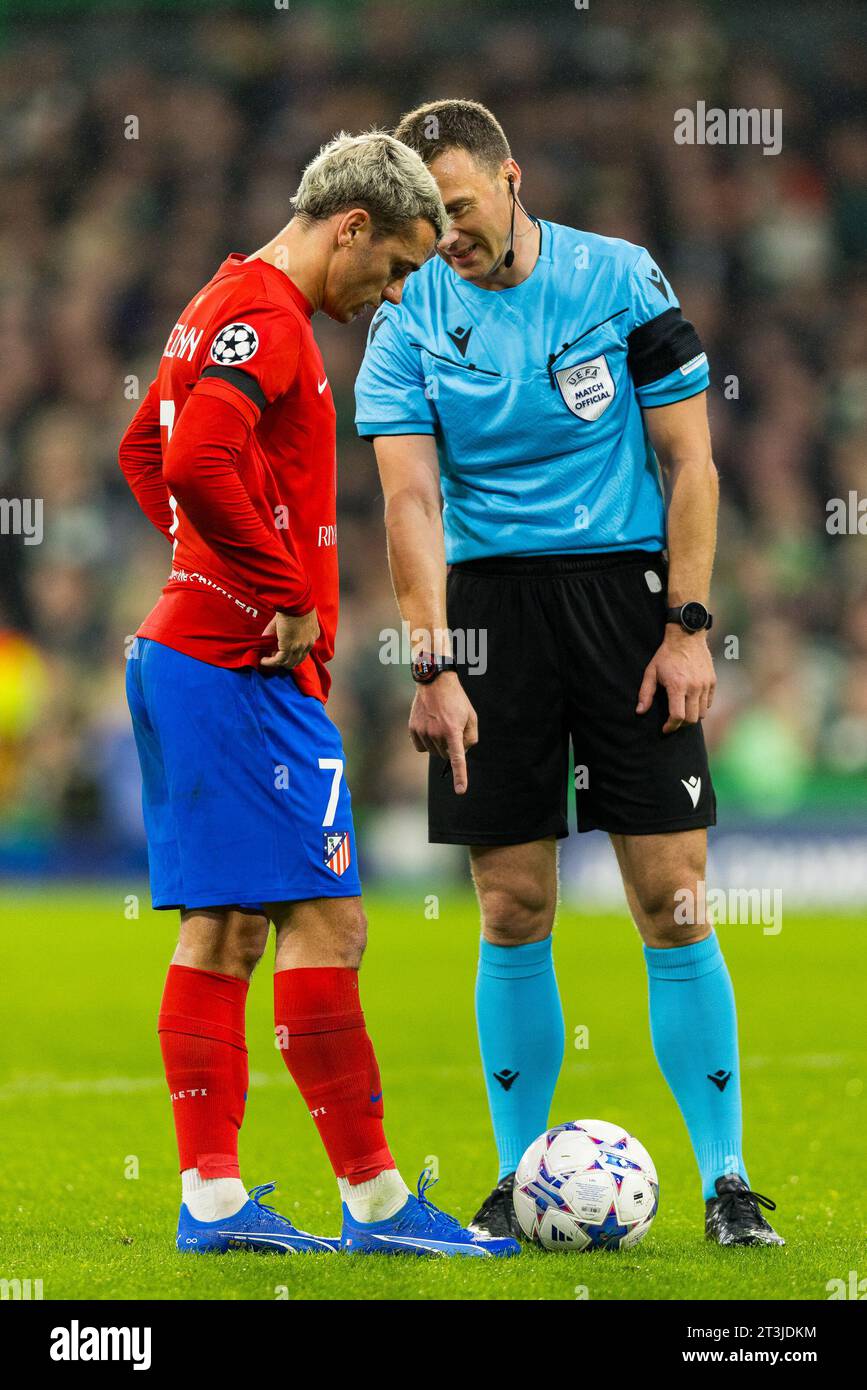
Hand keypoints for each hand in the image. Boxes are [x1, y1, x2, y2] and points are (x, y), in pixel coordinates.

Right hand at [259, 608, 319, 668]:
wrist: (295, 602)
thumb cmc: (295, 604)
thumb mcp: (291, 618)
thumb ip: (281, 628)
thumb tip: (266, 637)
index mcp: (312, 635)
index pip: (305, 651)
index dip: (293, 654)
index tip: (282, 652)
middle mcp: (308, 643)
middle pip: (298, 660)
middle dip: (286, 661)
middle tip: (274, 658)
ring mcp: (300, 646)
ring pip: (289, 663)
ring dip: (277, 663)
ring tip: (267, 660)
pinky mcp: (289, 647)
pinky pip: (279, 660)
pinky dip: (270, 662)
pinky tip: (264, 660)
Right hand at [409, 672, 477, 793]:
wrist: (435, 682)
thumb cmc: (456, 700)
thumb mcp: (471, 717)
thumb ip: (470, 738)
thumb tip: (461, 753)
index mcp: (453, 731)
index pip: (458, 759)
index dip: (460, 776)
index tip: (460, 791)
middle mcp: (436, 733)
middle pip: (445, 755)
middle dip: (451, 747)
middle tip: (452, 729)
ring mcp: (423, 732)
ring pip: (433, 752)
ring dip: (438, 744)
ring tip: (441, 724)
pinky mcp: (413, 729)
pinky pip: (420, 748)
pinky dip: (426, 743)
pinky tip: (429, 729)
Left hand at [636, 628, 715, 733]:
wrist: (687, 636)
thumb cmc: (666, 655)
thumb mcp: (651, 672)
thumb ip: (645, 693)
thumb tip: (640, 711)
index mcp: (678, 686)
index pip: (678, 716)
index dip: (671, 726)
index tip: (665, 728)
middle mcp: (694, 687)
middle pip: (691, 719)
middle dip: (681, 724)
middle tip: (673, 722)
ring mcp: (705, 685)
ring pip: (702, 713)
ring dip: (692, 716)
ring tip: (682, 712)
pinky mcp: (712, 681)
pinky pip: (709, 703)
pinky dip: (701, 707)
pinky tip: (692, 703)